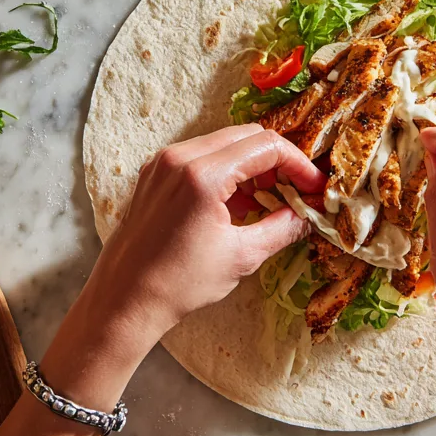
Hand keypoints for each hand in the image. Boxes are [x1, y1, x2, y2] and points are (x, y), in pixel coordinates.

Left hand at [78, 125, 323, 360]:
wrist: (123, 300)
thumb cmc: (179, 284)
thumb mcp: (242, 256)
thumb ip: (282, 227)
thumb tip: (307, 214)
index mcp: (203, 175)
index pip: (267, 146)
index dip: (297, 164)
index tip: (312, 186)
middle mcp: (180, 157)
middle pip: (247, 135)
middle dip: (276, 160)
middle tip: (293, 190)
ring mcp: (163, 162)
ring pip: (224, 142)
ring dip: (251, 163)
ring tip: (266, 199)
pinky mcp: (154, 172)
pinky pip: (200, 155)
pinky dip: (225, 169)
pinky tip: (235, 202)